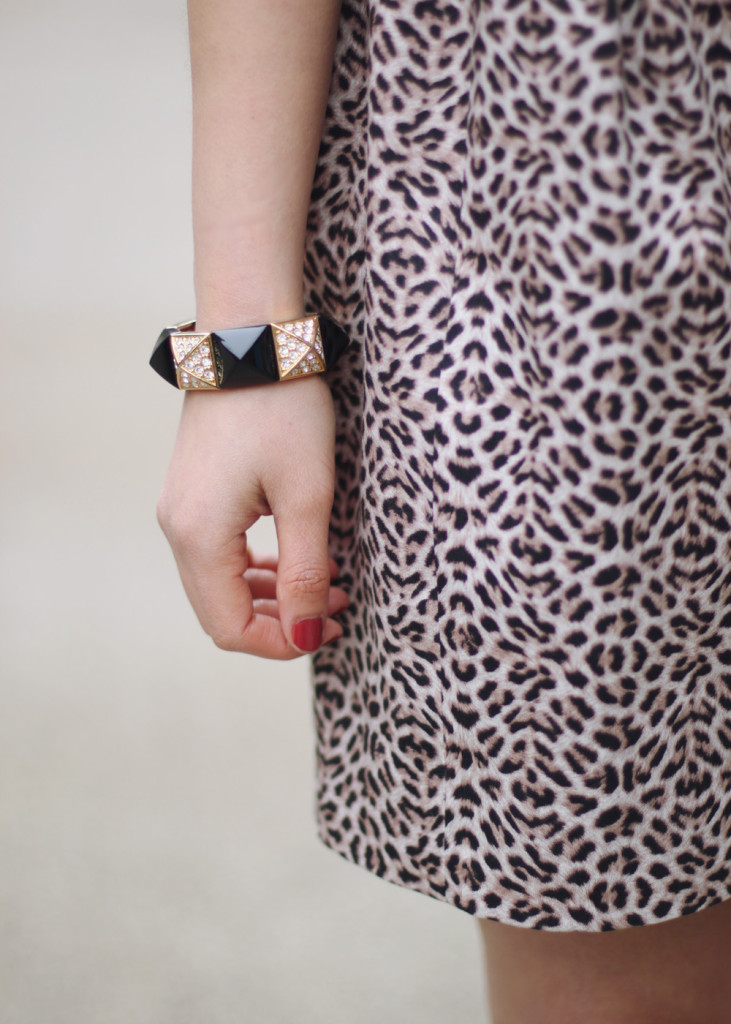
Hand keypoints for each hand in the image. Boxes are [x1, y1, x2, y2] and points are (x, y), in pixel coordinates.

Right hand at [156, 375, 347, 657]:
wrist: (253, 339)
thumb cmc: (284, 411)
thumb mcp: (307, 497)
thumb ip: (306, 573)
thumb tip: (306, 637)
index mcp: (198, 536)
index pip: (229, 627)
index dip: (281, 643)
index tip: (329, 630)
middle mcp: (177, 528)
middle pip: (221, 609)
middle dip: (281, 619)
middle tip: (335, 608)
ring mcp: (180, 508)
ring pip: (221, 582)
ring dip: (273, 593)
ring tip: (326, 583)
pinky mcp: (193, 491)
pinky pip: (221, 551)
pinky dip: (259, 566)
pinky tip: (297, 556)